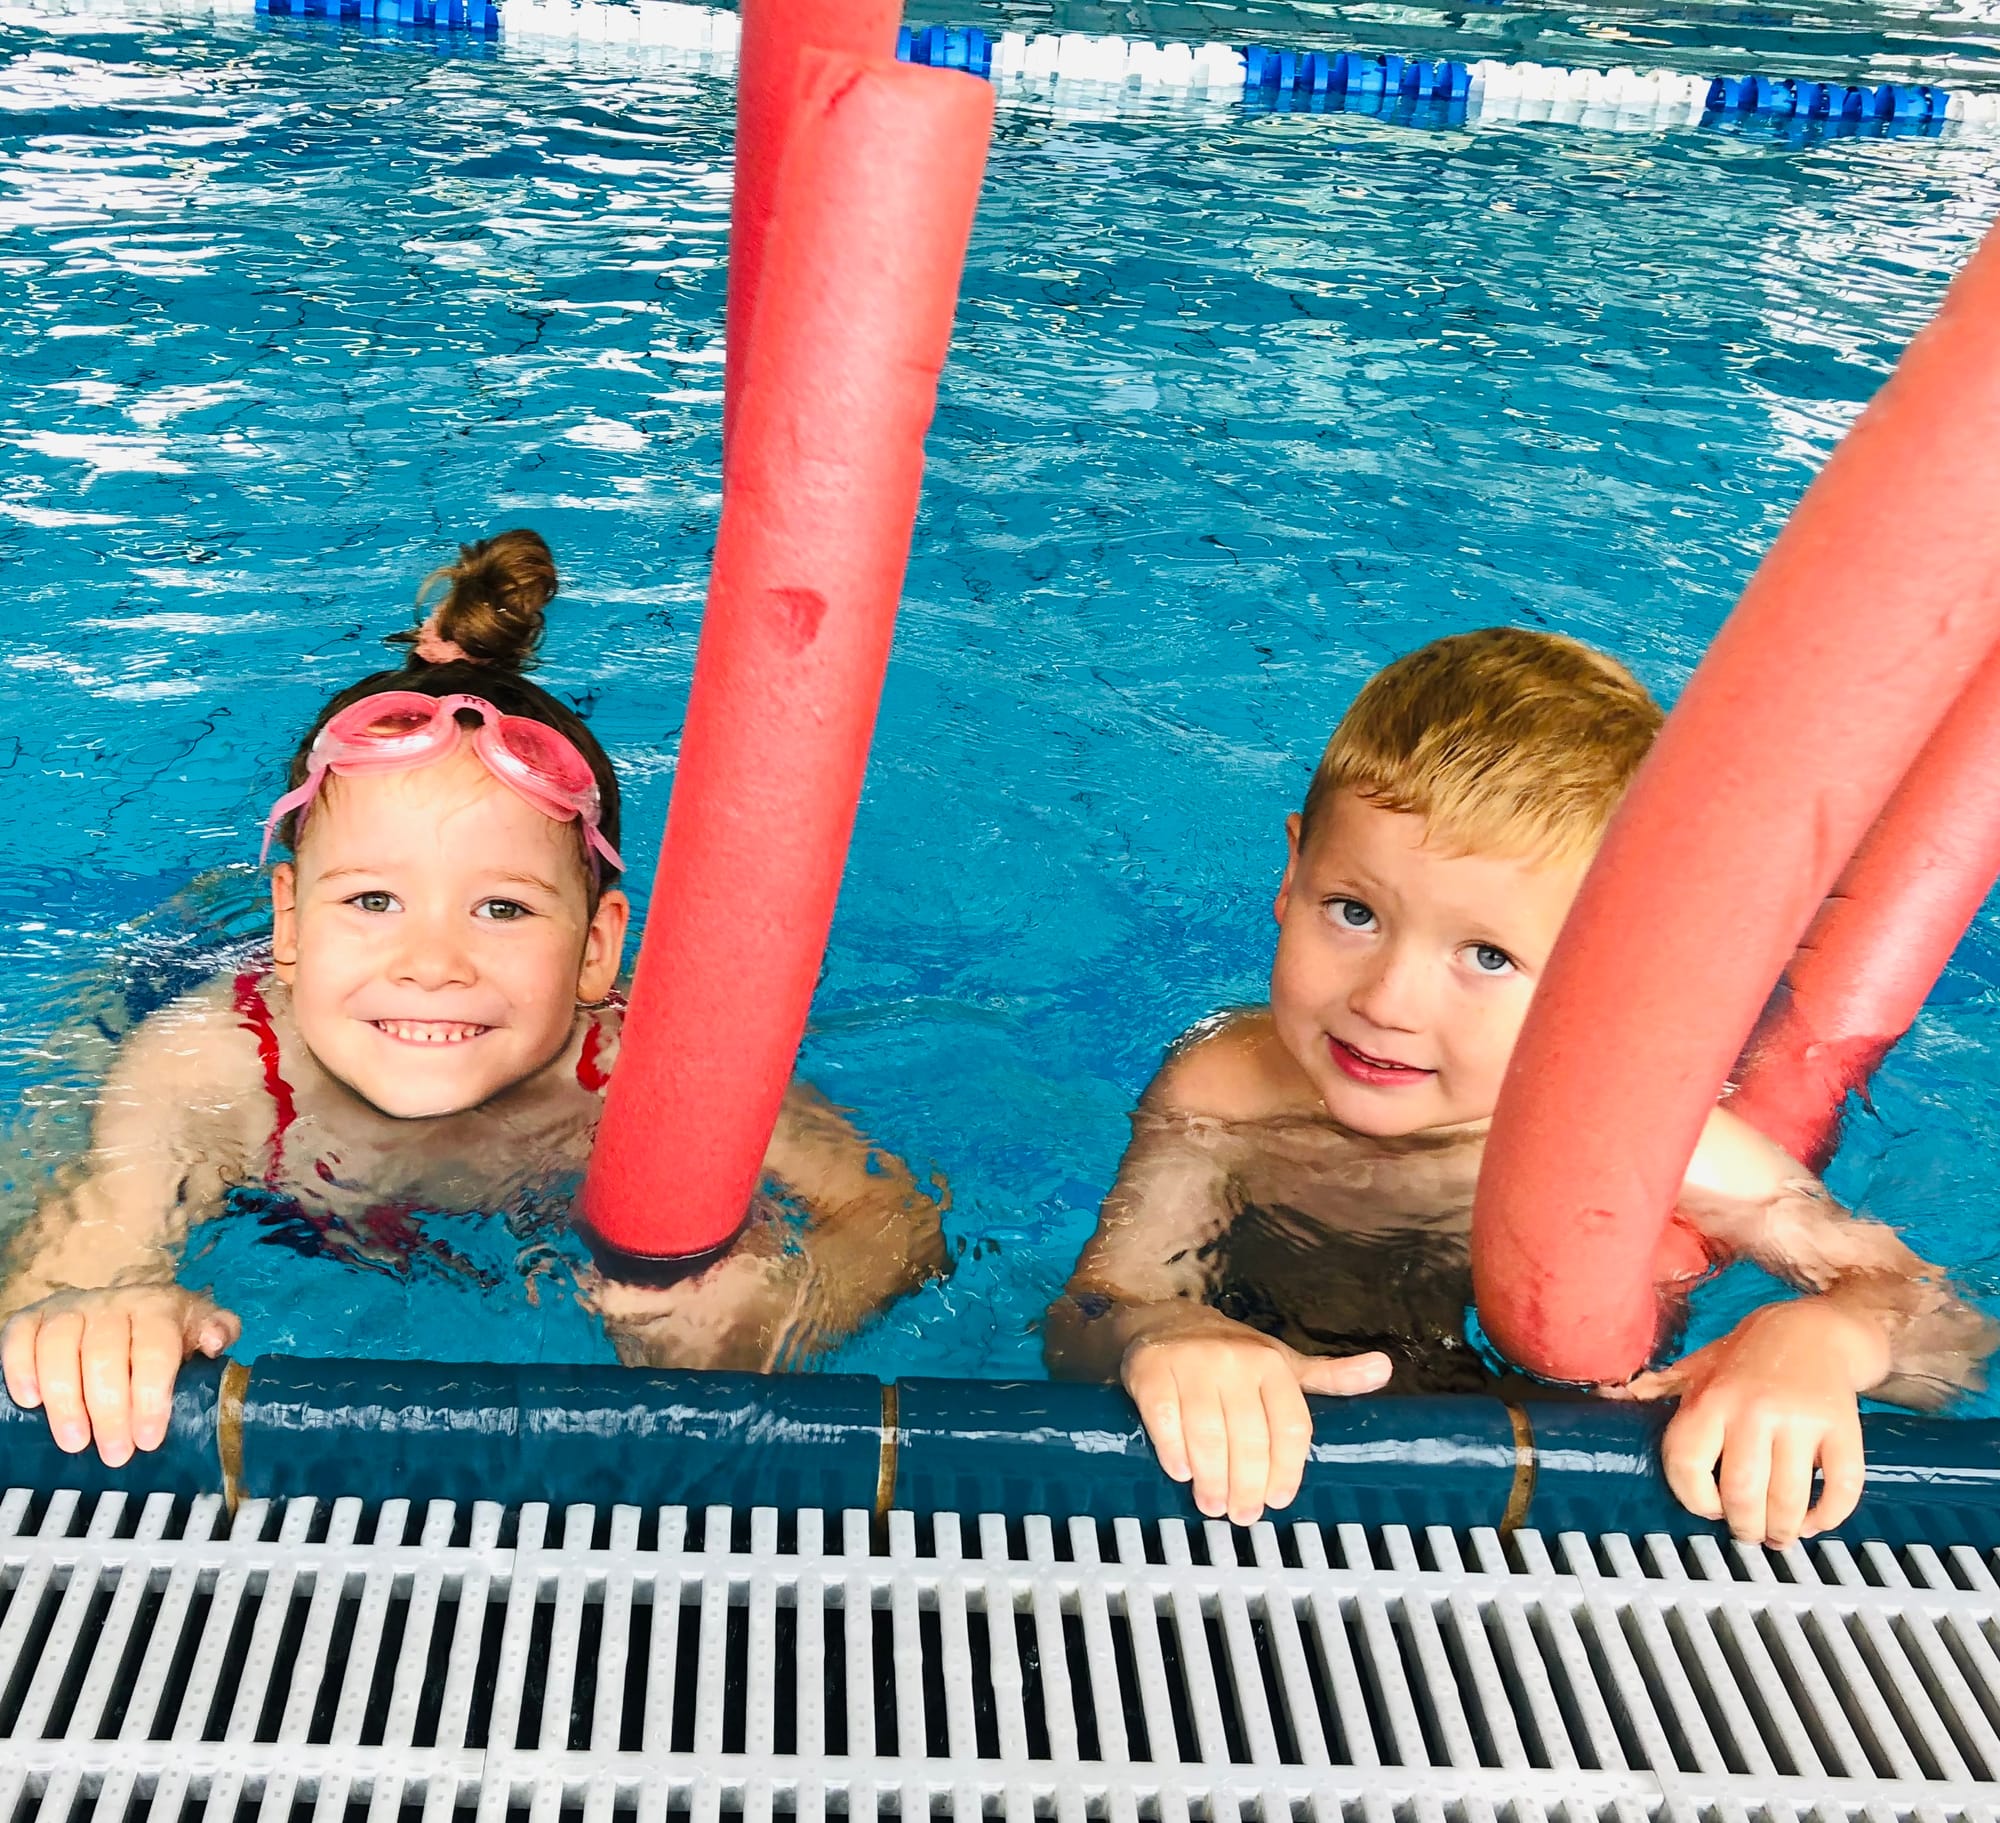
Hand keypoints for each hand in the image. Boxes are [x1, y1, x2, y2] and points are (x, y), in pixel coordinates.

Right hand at [1, 1286, 238, 1466]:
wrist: (126, 1306)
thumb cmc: (165, 1330)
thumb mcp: (199, 1327)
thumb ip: (218, 1330)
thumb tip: (217, 1341)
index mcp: (157, 1306)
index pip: (153, 1348)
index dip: (150, 1396)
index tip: (149, 1439)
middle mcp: (111, 1303)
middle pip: (104, 1354)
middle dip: (110, 1411)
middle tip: (115, 1454)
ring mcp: (70, 1308)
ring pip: (58, 1348)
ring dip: (64, 1400)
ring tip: (75, 1442)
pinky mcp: (33, 1317)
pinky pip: (19, 1337)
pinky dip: (20, 1369)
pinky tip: (30, 1402)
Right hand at [1122, 1321, 1390, 1525]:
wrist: (1163, 1322)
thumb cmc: (1232, 1355)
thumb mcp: (1283, 1364)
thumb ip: (1330, 1376)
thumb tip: (1385, 1368)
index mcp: (1272, 1363)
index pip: (1290, 1426)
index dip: (1287, 1470)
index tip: (1279, 1501)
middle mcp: (1235, 1359)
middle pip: (1249, 1437)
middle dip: (1247, 1484)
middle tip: (1242, 1513)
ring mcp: (1191, 1364)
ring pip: (1208, 1434)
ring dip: (1212, 1478)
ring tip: (1213, 1505)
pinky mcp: (1152, 1371)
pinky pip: (1165, 1420)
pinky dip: (1174, 1452)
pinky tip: (1181, 1474)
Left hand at [1620, 1296, 1888, 1548]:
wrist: (1814, 1330)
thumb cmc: (1747, 1355)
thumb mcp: (1696, 1366)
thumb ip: (1657, 1388)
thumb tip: (1609, 1397)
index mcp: (1710, 1399)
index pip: (1688, 1466)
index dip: (1695, 1501)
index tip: (1708, 1510)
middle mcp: (1752, 1410)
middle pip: (1740, 1492)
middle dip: (1743, 1527)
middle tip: (1748, 1533)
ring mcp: (1800, 1420)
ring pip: (1788, 1499)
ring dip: (1782, 1530)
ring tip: (1778, 1535)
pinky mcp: (1842, 1428)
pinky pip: (1840, 1487)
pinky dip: (1828, 1517)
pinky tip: (1814, 1521)